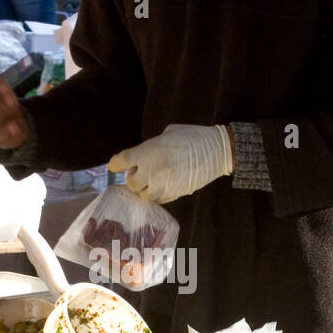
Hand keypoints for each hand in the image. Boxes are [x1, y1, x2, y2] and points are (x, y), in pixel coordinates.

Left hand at [108, 123, 232, 203]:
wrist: (217, 151)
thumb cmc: (193, 136)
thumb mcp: (168, 133)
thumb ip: (151, 146)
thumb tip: (141, 156)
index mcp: (150, 151)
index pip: (122, 161)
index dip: (115, 164)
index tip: (114, 165)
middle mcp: (154, 170)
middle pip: (131, 183)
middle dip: (133, 178)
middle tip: (139, 172)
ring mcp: (165, 184)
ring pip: (144, 195)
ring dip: (144, 188)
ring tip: (152, 180)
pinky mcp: (175, 194)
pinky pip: (158, 199)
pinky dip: (157, 194)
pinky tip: (162, 185)